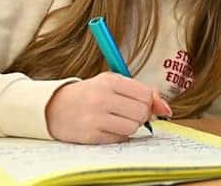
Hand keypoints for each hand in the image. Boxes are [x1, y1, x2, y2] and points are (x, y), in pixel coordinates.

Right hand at [46, 72, 172, 143]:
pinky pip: (120, 138)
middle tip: (128, 111)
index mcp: (109, 81)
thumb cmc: (89, 94)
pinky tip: (108, 127)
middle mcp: (101, 98)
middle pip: (141, 112)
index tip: (141, 102)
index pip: (145, 94)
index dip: (149, 101)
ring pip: (133, 127)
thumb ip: (142, 92)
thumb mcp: (113, 83)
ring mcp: (95, 118)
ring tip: (118, 119)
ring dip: (131, 125)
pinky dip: (119, 134)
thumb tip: (167, 109)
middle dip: (140, 114)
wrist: (54, 107)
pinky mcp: (91, 136)